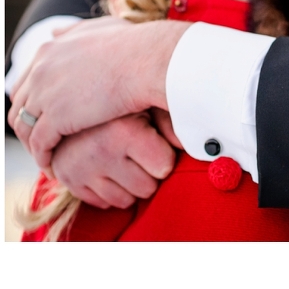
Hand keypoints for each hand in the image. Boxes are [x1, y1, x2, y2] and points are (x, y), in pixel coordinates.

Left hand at [8, 16, 190, 168]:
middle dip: (30, 124)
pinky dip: (43, 157)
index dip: (35, 102)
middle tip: (45, 141)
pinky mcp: (56, 118)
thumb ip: (74, 31)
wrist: (150, 61)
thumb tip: (54, 32)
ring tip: (50, 158)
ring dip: (34, 145)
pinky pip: (40, 145)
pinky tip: (55, 167)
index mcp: (49, 50)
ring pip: (26, 128)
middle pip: (21, 106)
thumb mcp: (100, 29)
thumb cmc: (137, 45)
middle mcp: (41, 70)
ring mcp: (45, 94)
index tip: (48, 117)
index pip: (27, 82)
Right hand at [51, 113, 175, 208]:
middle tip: (140, 154)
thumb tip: (201, 145)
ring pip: (126, 201)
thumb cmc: (122, 105)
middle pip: (147, 188)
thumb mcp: (148, 106)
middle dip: (149, 175)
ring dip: (131, 185)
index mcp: (124, 130)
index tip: (156, 143)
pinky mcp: (67, 180)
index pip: (164, 167)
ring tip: (125, 160)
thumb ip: (172, 123)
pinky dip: (111, 191)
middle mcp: (100, 152)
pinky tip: (109, 169)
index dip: (165, 157)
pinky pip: (104, 204)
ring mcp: (80, 169)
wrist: (73, 102)